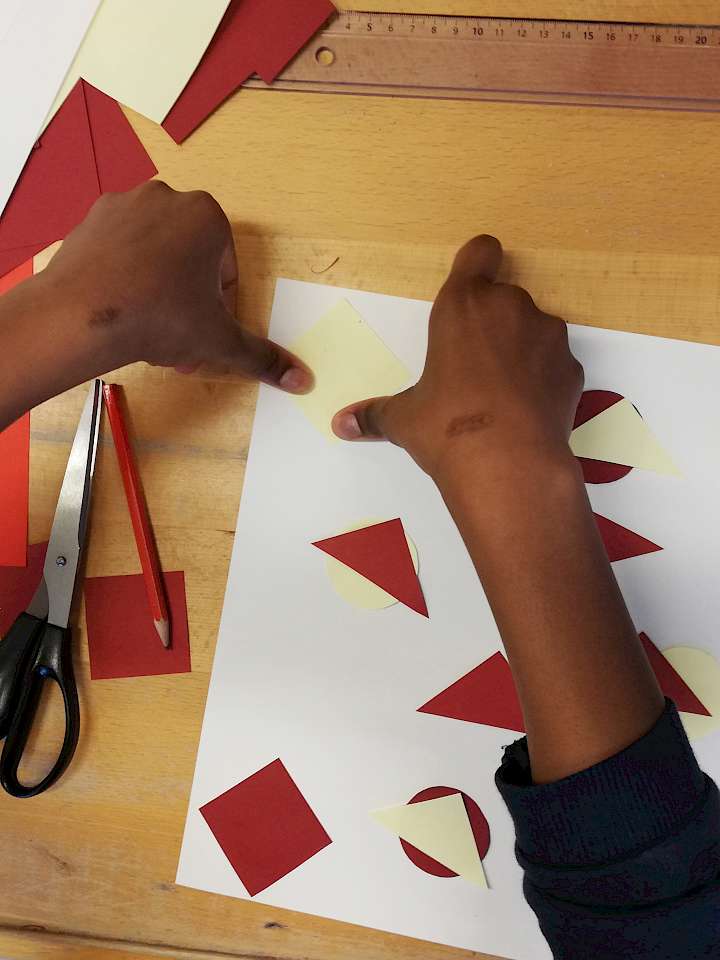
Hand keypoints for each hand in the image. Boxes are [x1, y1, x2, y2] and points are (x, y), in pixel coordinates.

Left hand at [40, 181, 311, 390]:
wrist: (80, 315)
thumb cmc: (160, 318)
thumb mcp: (219, 341)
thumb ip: (262, 358)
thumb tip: (303, 381)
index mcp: (207, 216)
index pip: (226, 270)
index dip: (218, 309)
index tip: (202, 334)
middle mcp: (167, 198)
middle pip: (190, 261)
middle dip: (187, 303)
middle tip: (175, 341)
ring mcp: (124, 205)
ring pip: (155, 256)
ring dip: (158, 292)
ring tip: (145, 331)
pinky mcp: (89, 220)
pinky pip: (119, 252)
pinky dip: (124, 278)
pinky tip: (118, 311)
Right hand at [332, 235, 582, 480]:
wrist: (508, 465)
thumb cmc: (446, 428)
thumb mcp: (404, 420)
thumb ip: (375, 414)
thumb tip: (342, 424)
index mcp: (463, 305)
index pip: (480, 251)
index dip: (478, 262)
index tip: (473, 285)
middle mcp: (510, 308)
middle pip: (504, 297)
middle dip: (492, 324)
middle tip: (474, 366)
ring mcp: (548, 336)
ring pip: (534, 330)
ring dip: (521, 350)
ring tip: (503, 395)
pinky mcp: (573, 369)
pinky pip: (554, 365)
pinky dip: (544, 380)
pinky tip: (527, 412)